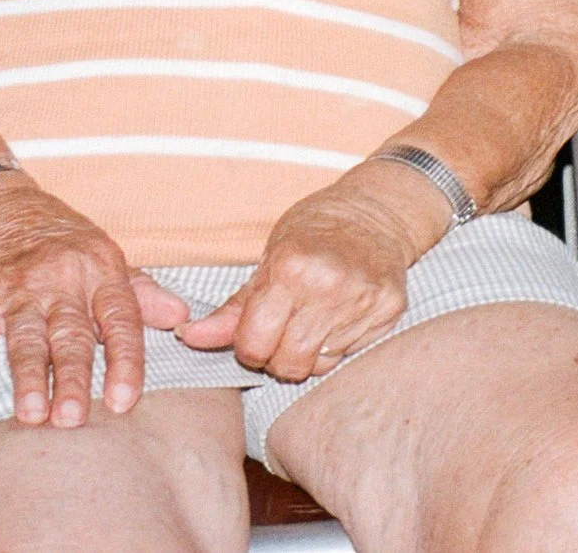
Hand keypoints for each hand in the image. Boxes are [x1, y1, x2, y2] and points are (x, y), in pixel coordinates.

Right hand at [0, 174, 190, 425]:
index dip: (125, 360)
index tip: (126, 400)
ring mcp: (19, 289)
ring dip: (27, 378)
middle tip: (74, 419)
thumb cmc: (60, 243)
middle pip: (70, 336)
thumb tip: (181, 317)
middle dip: (73, 377)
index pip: (121, 319)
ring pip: (25, 339)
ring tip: (30, 414)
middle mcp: (61, 280)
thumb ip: (141, 294)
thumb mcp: (105, 259)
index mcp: (101, 271)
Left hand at [177, 173, 434, 380]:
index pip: (255, 344)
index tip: (255, 331)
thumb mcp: (267, 260)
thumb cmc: (314, 232)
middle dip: (276, 357)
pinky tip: (336, 317)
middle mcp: (330, 285)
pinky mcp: (389, 311)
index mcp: (292, 268)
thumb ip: (233, 309)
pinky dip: (335, 346)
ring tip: (310, 322)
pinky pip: (347, 355)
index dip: (248, 346)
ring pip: (318, 366)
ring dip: (306, 354)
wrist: (375, 212)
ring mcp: (364, 300)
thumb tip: (188, 338)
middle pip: (288, 364)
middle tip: (281, 331)